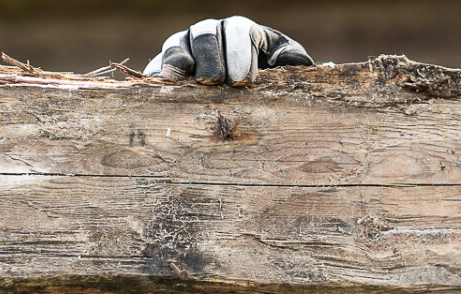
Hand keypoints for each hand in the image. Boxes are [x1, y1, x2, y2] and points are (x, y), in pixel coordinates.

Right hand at [144, 16, 313, 85]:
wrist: (236, 96)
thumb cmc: (264, 79)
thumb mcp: (283, 69)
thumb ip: (293, 63)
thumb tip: (303, 66)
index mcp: (240, 31)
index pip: (239, 30)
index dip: (240, 51)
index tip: (244, 79)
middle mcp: (210, 33)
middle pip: (206, 33)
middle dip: (212, 56)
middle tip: (217, 82)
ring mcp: (184, 46)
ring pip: (177, 44)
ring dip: (182, 62)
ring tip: (190, 83)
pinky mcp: (164, 65)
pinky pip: (157, 64)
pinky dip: (161, 75)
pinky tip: (166, 89)